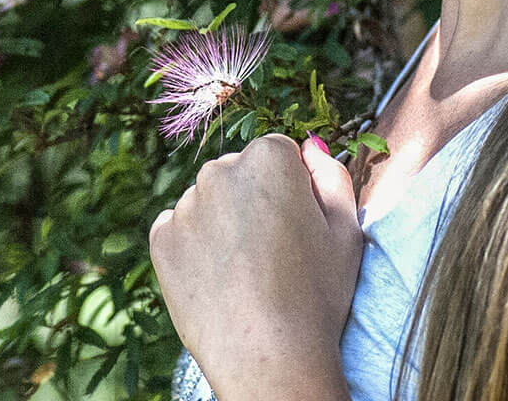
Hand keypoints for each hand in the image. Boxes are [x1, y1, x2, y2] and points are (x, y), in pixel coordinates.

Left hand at [149, 133, 362, 399]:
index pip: (279, 153)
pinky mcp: (161, 239)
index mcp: (268, 159)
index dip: (294, 189)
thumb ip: (332, 176)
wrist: (268, 358)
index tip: (299, 226)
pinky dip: (195, 246)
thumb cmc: (317, 296)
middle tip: (274, 253)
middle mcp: (219, 171)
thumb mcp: (346, 230)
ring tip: (246, 273)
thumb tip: (310, 149)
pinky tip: (219, 279)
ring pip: (209, 202)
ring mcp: (185, 205)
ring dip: (223, 222)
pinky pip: (180, 229)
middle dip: (254, 199)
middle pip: (239, 173)